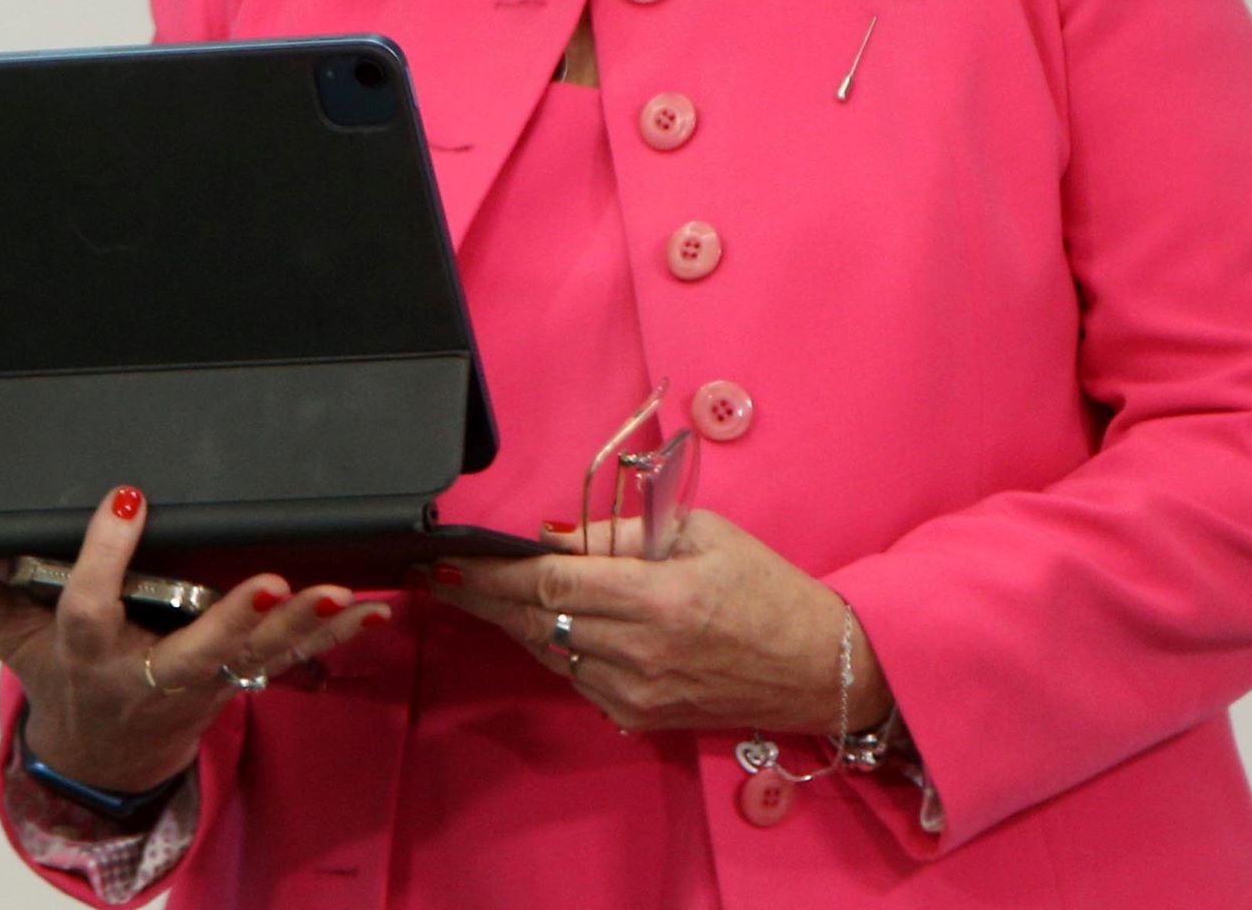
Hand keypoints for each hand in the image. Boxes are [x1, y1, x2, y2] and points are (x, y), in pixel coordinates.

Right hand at [0, 486, 390, 792]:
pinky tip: (374, 607)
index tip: (128, 499)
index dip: (106, 557)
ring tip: (339, 592)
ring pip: (256, 656)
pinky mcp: (241, 681)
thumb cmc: (65, 679)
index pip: (90, 607)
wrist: (106, 754)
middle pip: (194, 650)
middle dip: (233, 619)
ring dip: (301, 626)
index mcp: (90, 654)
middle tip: (269, 580)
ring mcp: (202, 682)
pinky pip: (294, 660)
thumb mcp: (15, 641)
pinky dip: (336, 636)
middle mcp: (150, 673)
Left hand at [436, 509, 888, 735]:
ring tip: (477, 593)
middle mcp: (640, 652)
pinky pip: (575, 677)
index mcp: (660, 597)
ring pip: (547, 651)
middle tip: (437, 576)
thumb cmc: (766, 588)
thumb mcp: (704, 534)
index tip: (452, 558)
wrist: (814, 665)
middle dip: (481, 596)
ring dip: (511, 622)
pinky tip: (543, 623)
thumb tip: (555, 536)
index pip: (552, 581)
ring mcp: (635, 693)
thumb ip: (624, 534)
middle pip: (535, 620)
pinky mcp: (636, 716)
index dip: (494, 571)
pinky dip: (554, 646)